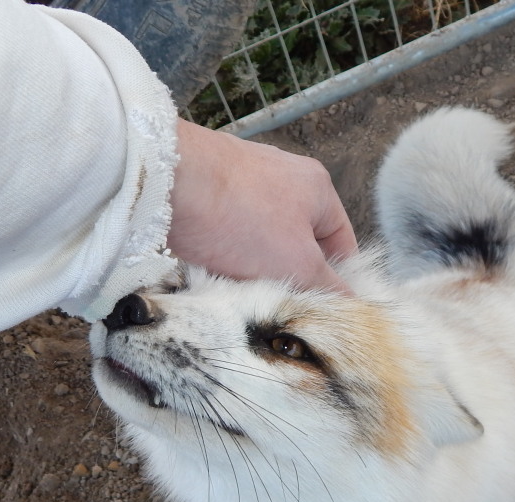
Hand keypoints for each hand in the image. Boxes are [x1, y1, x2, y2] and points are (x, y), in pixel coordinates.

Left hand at [166, 119, 356, 292]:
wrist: (164, 183)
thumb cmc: (238, 216)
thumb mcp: (296, 263)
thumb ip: (328, 286)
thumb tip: (350, 304)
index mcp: (317, 187)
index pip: (342, 244)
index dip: (337, 281)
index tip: (323, 310)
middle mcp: (283, 178)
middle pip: (299, 244)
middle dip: (289, 277)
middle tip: (277, 303)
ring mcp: (244, 183)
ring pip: (261, 243)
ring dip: (254, 270)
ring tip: (241, 289)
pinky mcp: (209, 194)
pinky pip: (227, 236)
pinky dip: (225, 257)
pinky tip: (213, 272)